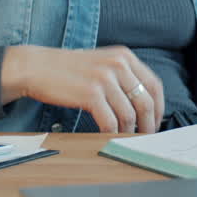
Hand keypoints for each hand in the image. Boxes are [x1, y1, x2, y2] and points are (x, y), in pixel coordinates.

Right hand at [1, 44, 164, 133]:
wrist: (36, 66)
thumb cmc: (68, 69)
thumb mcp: (101, 62)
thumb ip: (122, 76)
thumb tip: (141, 103)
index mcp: (124, 56)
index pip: (154, 84)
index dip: (159, 107)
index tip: (156, 121)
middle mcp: (118, 64)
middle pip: (146, 101)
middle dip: (149, 124)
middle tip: (145, 137)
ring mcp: (105, 78)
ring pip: (129, 114)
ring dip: (130, 132)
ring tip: (126, 139)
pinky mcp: (90, 94)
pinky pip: (110, 121)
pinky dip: (112, 133)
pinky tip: (108, 137)